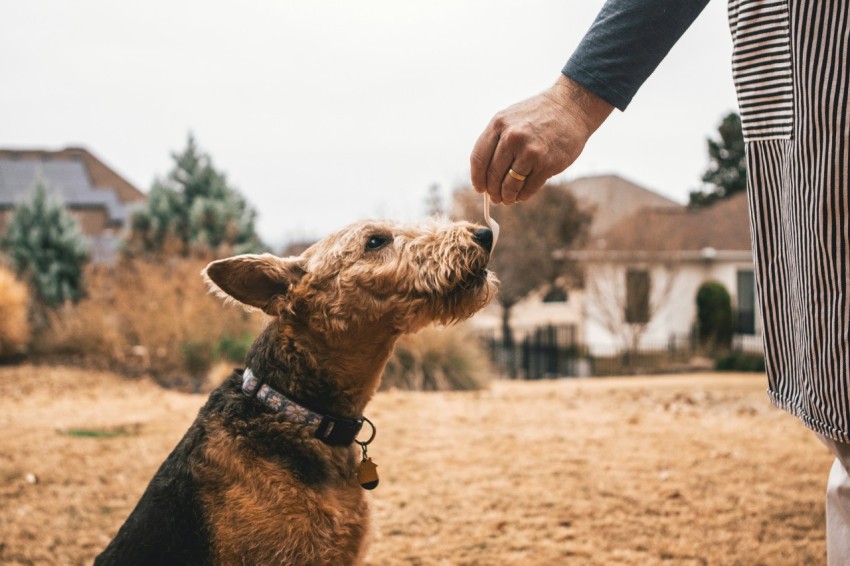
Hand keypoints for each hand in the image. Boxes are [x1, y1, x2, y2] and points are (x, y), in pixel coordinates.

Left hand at [470, 74, 612, 203]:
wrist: (571, 107)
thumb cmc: (539, 115)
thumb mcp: (511, 118)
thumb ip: (497, 142)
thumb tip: (485, 176)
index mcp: (498, 124)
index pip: (478, 159)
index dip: (477, 178)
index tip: (479, 188)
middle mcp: (512, 137)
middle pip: (493, 175)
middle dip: (492, 192)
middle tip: (495, 198)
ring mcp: (530, 151)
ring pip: (510, 185)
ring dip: (507, 197)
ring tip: (508, 199)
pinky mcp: (547, 164)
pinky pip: (528, 188)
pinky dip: (523, 195)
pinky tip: (522, 194)